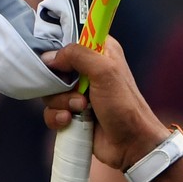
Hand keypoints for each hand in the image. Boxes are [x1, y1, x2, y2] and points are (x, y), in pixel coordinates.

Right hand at [41, 39, 171, 171]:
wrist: (132, 145)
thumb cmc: (125, 106)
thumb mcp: (104, 71)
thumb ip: (77, 55)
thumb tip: (49, 57)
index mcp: (99, 51)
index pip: (68, 36)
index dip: (58, 46)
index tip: (58, 60)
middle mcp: (88, 69)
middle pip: (53, 66)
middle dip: (59, 82)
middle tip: (77, 92)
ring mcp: (79, 92)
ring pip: (50, 90)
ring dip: (61, 102)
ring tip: (80, 110)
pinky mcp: (73, 113)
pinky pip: (50, 110)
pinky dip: (57, 116)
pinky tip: (70, 121)